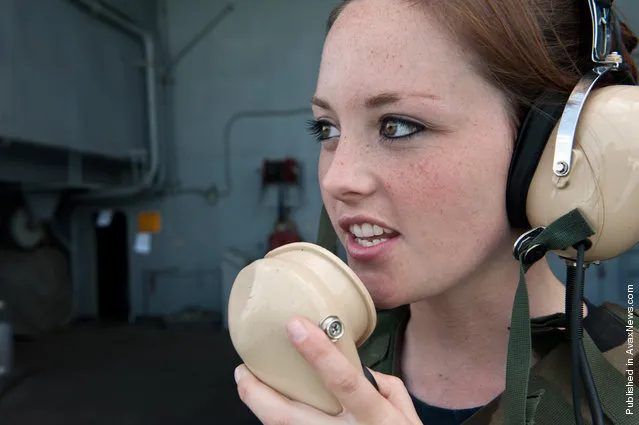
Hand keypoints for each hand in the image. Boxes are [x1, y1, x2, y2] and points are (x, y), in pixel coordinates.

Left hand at [234, 316, 422, 424]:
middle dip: (258, 394)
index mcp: (376, 419)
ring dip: (260, 408)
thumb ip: (386, 388)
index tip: (295, 326)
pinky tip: (270, 406)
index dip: (317, 353)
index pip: (344, 381)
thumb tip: (361, 369)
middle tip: (242, 370)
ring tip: (249, 384)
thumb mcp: (408, 416)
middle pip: (288, 417)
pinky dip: (278, 420)